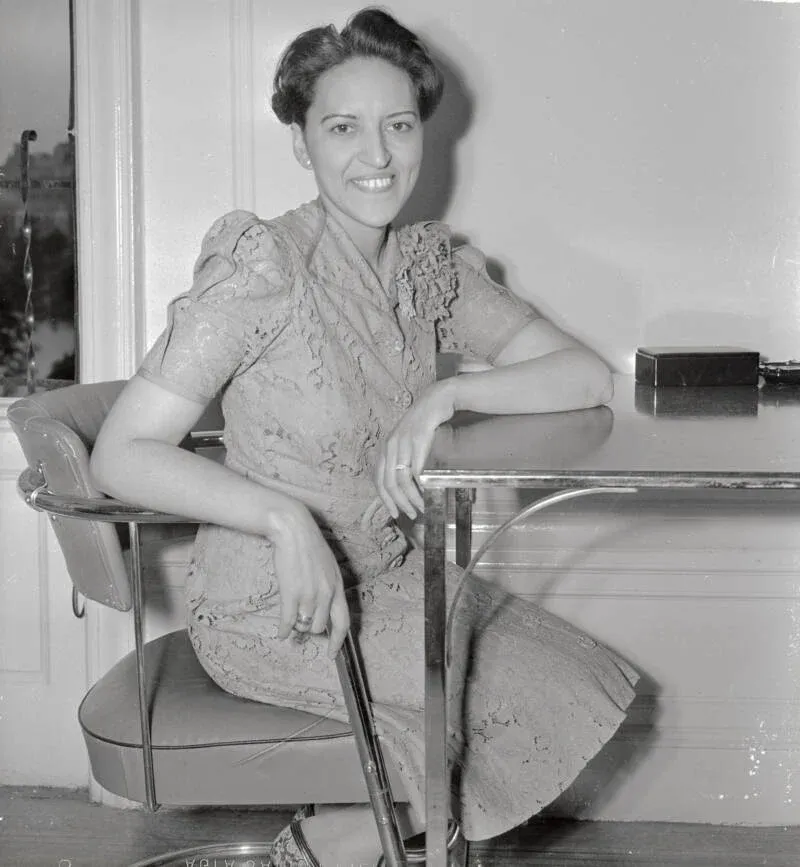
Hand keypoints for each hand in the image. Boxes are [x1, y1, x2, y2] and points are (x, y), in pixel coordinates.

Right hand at [268, 504, 348, 657]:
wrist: (293, 530)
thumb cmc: (310, 546)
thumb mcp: (329, 566)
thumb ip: (330, 587)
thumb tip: (325, 607)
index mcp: (338, 586)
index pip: (343, 622)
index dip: (338, 641)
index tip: (331, 653)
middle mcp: (327, 593)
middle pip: (321, 627)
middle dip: (312, 630)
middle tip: (303, 628)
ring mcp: (309, 594)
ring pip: (305, 625)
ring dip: (298, 627)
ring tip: (292, 622)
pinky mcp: (291, 593)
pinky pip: (288, 621)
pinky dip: (283, 630)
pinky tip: (280, 633)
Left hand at [374, 381, 454, 519]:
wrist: (436, 400)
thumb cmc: (424, 423)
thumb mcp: (408, 442)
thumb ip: (403, 459)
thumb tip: (407, 485)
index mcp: (385, 448)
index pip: (379, 480)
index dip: (385, 500)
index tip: (395, 514)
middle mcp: (390, 446)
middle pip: (389, 483)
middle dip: (399, 503)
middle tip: (411, 515)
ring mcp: (403, 442)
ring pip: (402, 479)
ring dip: (412, 498)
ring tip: (421, 508)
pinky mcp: (418, 439)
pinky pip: (416, 468)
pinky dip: (421, 484)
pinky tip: (428, 492)